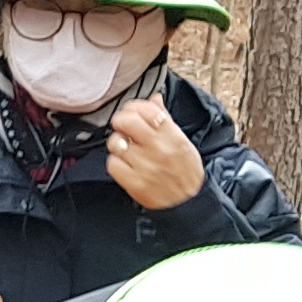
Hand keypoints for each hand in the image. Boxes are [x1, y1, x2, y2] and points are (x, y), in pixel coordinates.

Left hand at [105, 93, 205, 210]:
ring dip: (118, 143)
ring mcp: (145, 166)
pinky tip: (126, 164)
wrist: (189, 203)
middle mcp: (158, 149)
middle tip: (124, 127)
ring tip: (127, 148)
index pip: (146, 109)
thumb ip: (165, 118)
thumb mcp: (182, 141)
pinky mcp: (134, 183)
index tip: (132, 111)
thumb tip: (154, 98)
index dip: (134, 107)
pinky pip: (113, 164)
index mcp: (172, 136)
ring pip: (116, 142)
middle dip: (121, 121)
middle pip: (125, 122)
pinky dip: (116, 163)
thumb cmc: (186, 171)